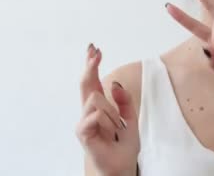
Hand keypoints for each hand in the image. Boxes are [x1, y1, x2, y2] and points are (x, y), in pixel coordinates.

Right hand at [75, 44, 138, 174]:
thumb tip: (114, 84)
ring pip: (97, 99)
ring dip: (112, 112)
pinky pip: (96, 115)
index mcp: (99, 106)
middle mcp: (88, 111)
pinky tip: (112, 131)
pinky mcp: (82, 132)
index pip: (93, 81)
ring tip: (117, 127)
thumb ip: (124, 101)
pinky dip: (108, 121)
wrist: (121, 166)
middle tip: (95, 51)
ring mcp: (84, 121)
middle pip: (85, 83)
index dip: (92, 64)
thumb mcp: (130, 119)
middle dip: (90, 65)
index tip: (95, 49)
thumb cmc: (123, 145)